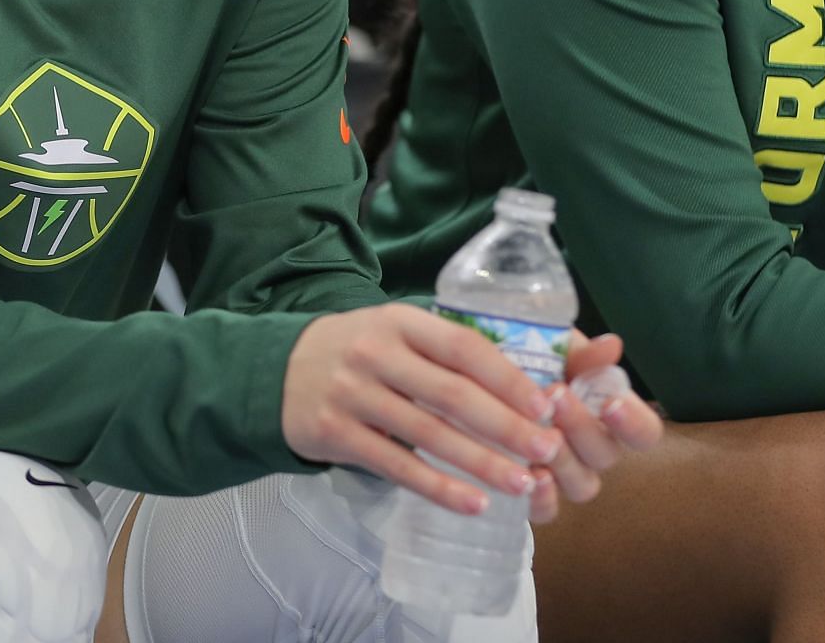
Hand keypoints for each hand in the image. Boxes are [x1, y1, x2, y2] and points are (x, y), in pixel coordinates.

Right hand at [283, 303, 559, 516]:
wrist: (277, 371)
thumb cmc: (355, 351)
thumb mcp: (393, 331)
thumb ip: (442, 350)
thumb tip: (519, 387)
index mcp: (400, 321)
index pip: (464, 347)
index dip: (507, 378)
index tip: (545, 405)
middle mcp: (376, 353)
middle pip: (453, 394)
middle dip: (506, 426)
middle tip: (547, 450)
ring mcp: (354, 394)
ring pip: (429, 434)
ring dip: (481, 463)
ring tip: (522, 485)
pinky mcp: (337, 434)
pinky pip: (398, 466)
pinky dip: (439, 488)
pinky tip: (473, 503)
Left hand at [522, 332, 663, 521]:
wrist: (478, 384)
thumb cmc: (526, 364)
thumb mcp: (552, 351)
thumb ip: (582, 353)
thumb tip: (612, 345)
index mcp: (608, 416)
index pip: (644, 432)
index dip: (635, 423)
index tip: (611, 403)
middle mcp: (593, 452)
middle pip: (606, 456)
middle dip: (583, 426)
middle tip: (557, 395)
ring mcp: (565, 478)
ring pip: (582, 485)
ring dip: (564, 460)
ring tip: (542, 436)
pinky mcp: (532, 497)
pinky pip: (548, 511)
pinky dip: (543, 498)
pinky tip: (531, 476)